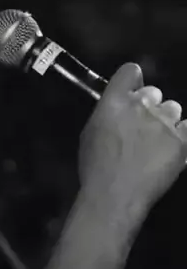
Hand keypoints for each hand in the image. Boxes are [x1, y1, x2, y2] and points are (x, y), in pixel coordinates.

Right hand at [78, 62, 186, 219]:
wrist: (115, 196)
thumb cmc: (95, 168)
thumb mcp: (90, 133)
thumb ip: (108, 113)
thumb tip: (120, 108)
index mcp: (114, 102)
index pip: (130, 71)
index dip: (133, 80)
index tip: (132, 92)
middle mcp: (142, 106)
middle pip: (154, 91)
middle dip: (150, 105)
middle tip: (143, 127)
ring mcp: (164, 123)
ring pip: (173, 108)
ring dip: (166, 121)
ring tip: (158, 141)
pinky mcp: (182, 141)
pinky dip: (182, 135)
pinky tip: (174, 147)